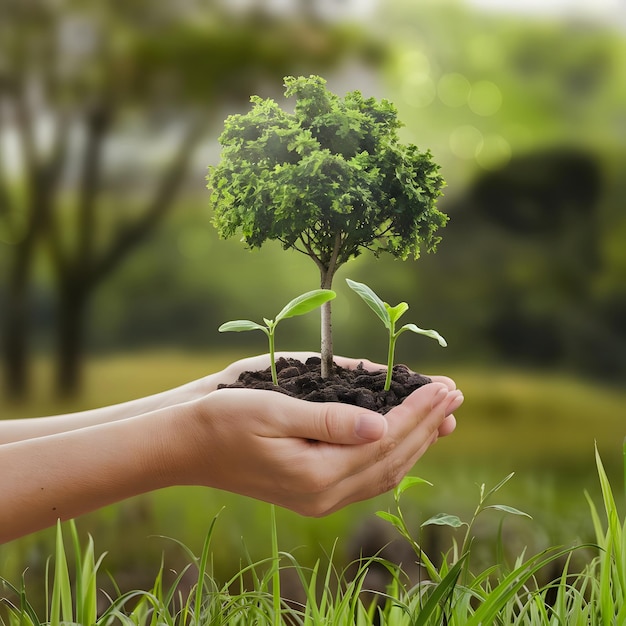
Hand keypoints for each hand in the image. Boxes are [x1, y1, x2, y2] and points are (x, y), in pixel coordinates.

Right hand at [171, 380, 462, 516]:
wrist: (185, 445)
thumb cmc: (223, 419)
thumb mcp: (274, 410)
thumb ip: (330, 421)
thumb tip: (383, 424)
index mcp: (315, 474)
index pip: (385, 441)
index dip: (419, 412)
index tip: (445, 386)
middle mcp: (322, 494)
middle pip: (392, 459)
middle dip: (427, 425)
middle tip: (454, 394)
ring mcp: (318, 498)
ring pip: (384, 472)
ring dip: (416, 442)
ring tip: (442, 416)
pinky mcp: (311, 492)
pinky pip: (365, 477)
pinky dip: (392, 455)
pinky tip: (404, 438)